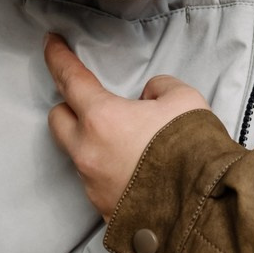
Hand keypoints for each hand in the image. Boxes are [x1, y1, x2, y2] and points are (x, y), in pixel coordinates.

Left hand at [45, 33, 209, 220]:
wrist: (203, 209)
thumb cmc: (191, 147)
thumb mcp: (183, 98)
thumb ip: (158, 89)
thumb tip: (147, 99)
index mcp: (102, 118)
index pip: (70, 79)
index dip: (58, 57)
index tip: (50, 43)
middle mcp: (87, 152)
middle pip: (58, 119)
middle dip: (69, 106)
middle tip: (91, 102)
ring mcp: (92, 184)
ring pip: (79, 153)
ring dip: (93, 142)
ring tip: (129, 143)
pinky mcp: (102, 209)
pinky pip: (97, 180)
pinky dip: (110, 170)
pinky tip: (136, 170)